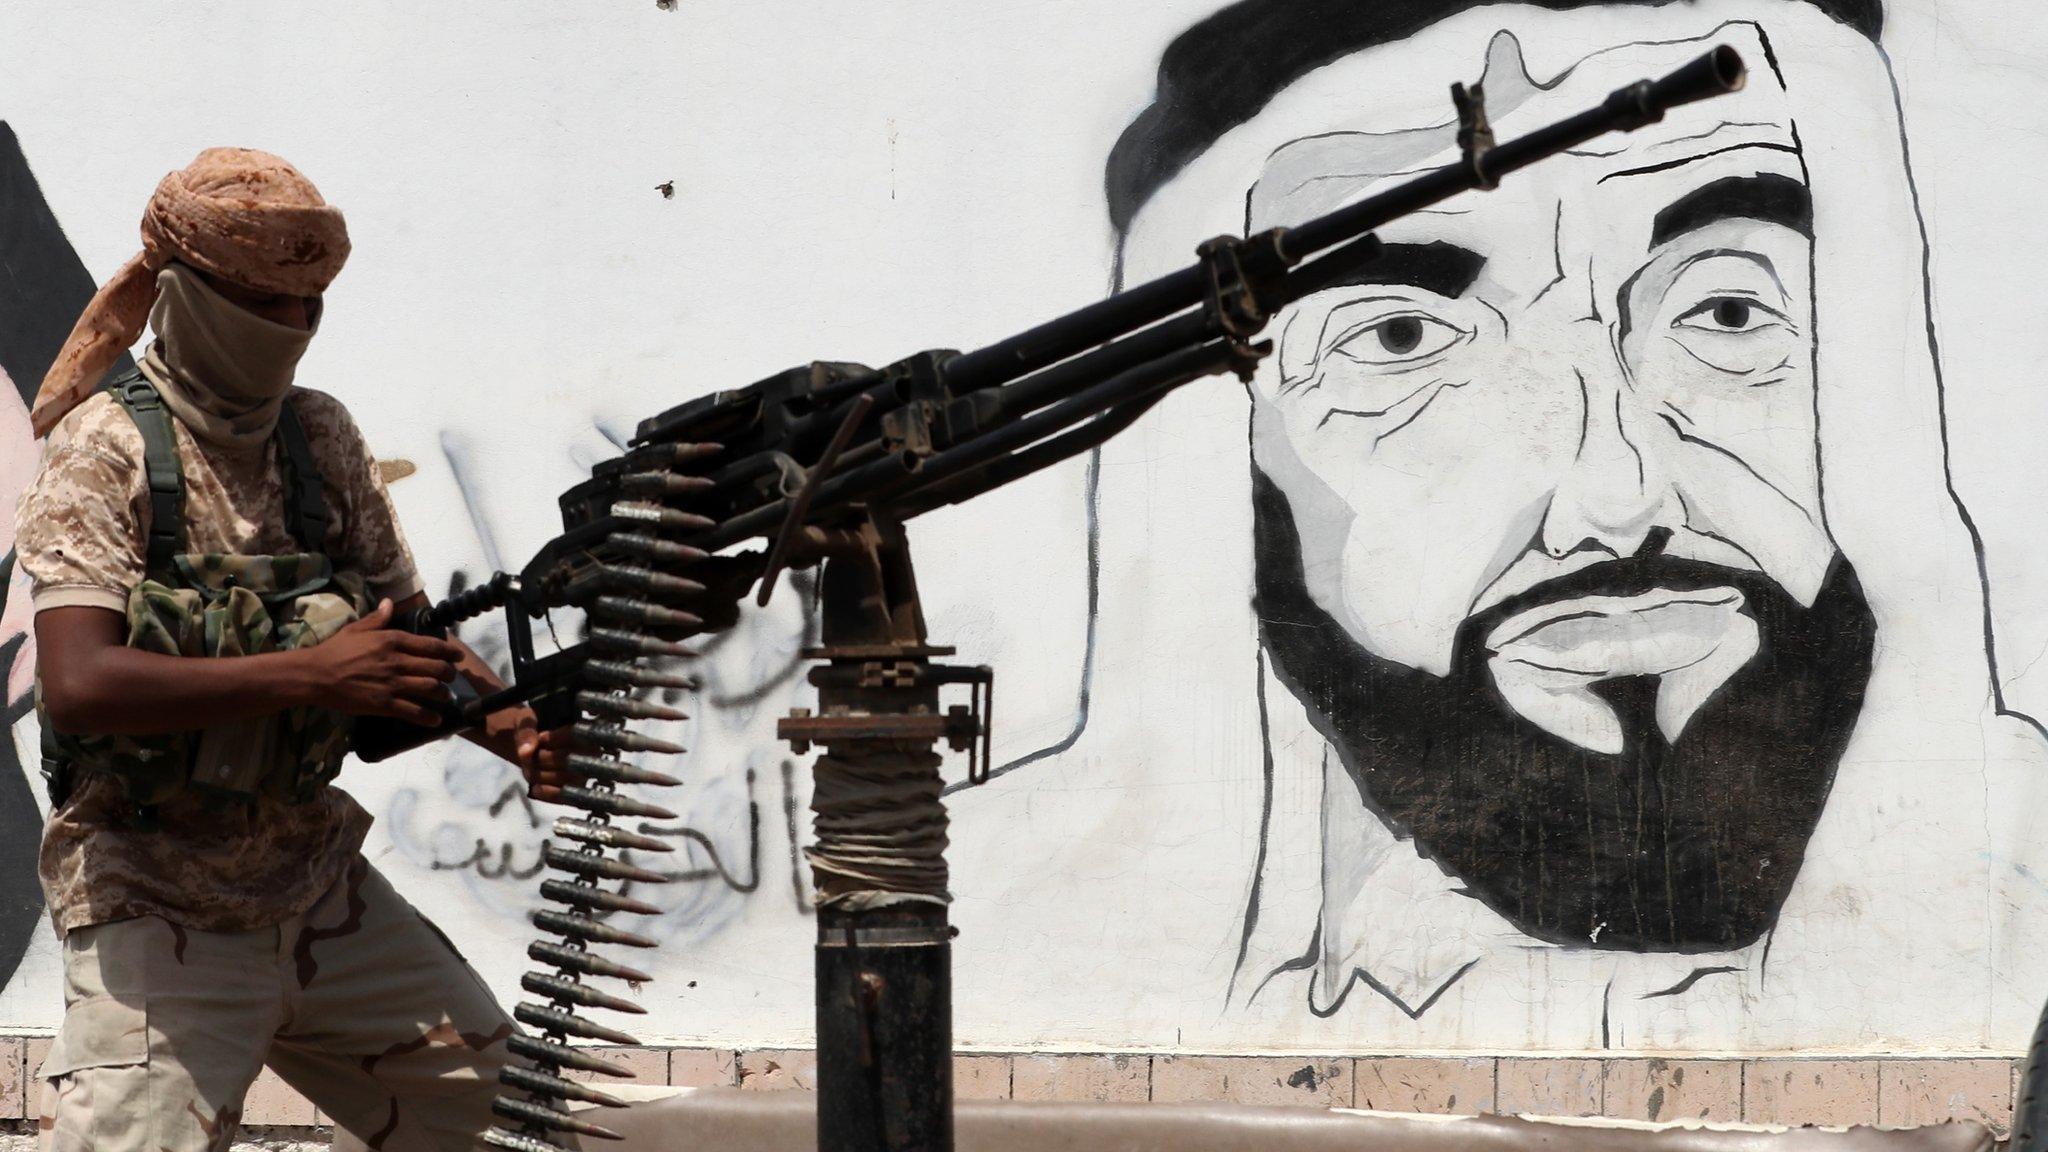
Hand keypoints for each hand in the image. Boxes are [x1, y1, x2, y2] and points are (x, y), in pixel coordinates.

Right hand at [302, 598, 463, 725]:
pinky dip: (428, 717)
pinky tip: (436, 719)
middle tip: (451, 677)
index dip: (448, 651)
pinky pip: (413, 711)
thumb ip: (377, 618)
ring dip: (443, 694)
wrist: (315, 675)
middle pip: (436, 668)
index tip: (457, 656)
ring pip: (430, 688)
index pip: (430, 645)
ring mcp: (391, 683)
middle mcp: (397, 661)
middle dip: (449, 674)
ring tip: (446, 696)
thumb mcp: (356, 629)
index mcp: (392, 640)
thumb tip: (389, 603)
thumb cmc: (335, 650)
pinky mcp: (384, 704)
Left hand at [511, 708, 581, 801]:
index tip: (540, 740)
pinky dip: (549, 794)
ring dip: (543, 777)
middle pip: (571, 759)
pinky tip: (535, 789)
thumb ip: (525, 732)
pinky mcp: (579, 790)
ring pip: (569, 779)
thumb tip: (526, 751)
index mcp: (584, 728)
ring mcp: (587, 772)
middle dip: (545, 760)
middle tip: (530, 758)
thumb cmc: (532, 728)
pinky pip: (568, 796)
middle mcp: (593, 751)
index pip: (576, 735)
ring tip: (529, 771)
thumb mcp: (525, 722)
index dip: (555, 740)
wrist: (530, 747)